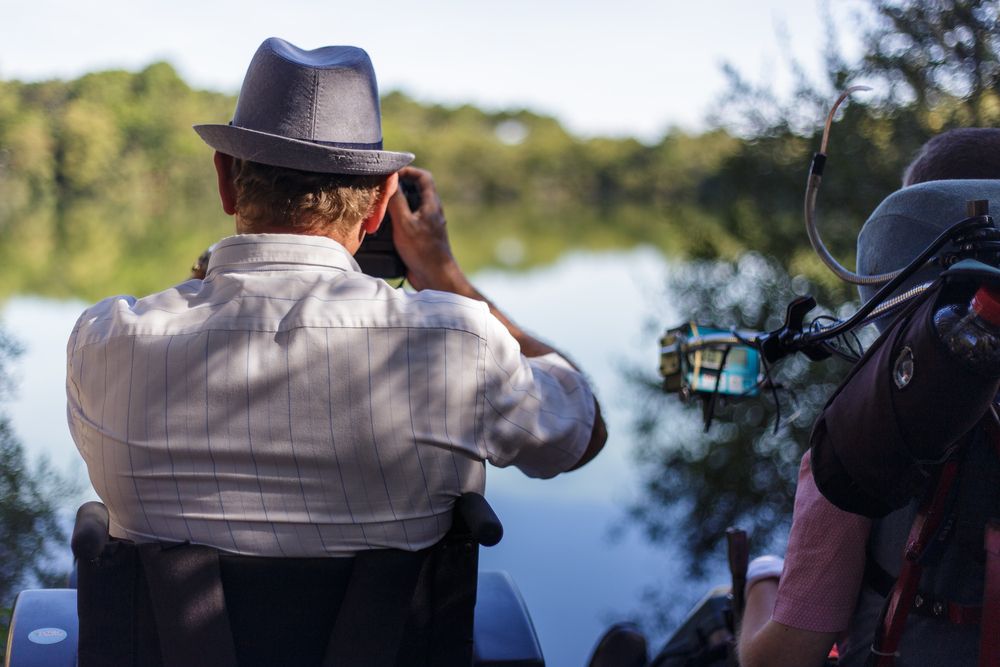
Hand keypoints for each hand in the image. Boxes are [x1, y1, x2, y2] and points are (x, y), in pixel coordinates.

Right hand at [387, 166, 466, 291]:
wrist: (435, 278)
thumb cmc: (423, 250)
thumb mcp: (405, 223)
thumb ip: (397, 201)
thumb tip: (390, 180)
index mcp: (431, 204)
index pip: (423, 177)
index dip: (408, 171)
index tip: (391, 173)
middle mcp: (430, 213)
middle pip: (415, 191)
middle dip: (398, 187)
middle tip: (380, 189)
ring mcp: (425, 226)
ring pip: (410, 207)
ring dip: (395, 205)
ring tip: (378, 205)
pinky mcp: (419, 238)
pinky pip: (407, 223)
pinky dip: (395, 220)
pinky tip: (381, 226)